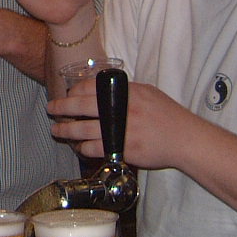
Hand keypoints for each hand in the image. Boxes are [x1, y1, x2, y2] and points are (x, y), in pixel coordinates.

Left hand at [48, 79, 193, 169]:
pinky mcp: (123, 149)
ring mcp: (121, 129)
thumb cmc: (167, 115)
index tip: (67, 95)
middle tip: (51, 109)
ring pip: (83, 130)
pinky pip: (95, 148)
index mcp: (125, 91)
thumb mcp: (147, 93)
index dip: (74, 92)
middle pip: (80, 106)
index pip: (90, 87)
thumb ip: (124, 91)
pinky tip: (79, 148)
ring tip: (57, 131)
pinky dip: (83, 148)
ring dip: (66, 130)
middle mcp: (120, 108)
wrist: (185, 139)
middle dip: (61, 108)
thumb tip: (101, 88)